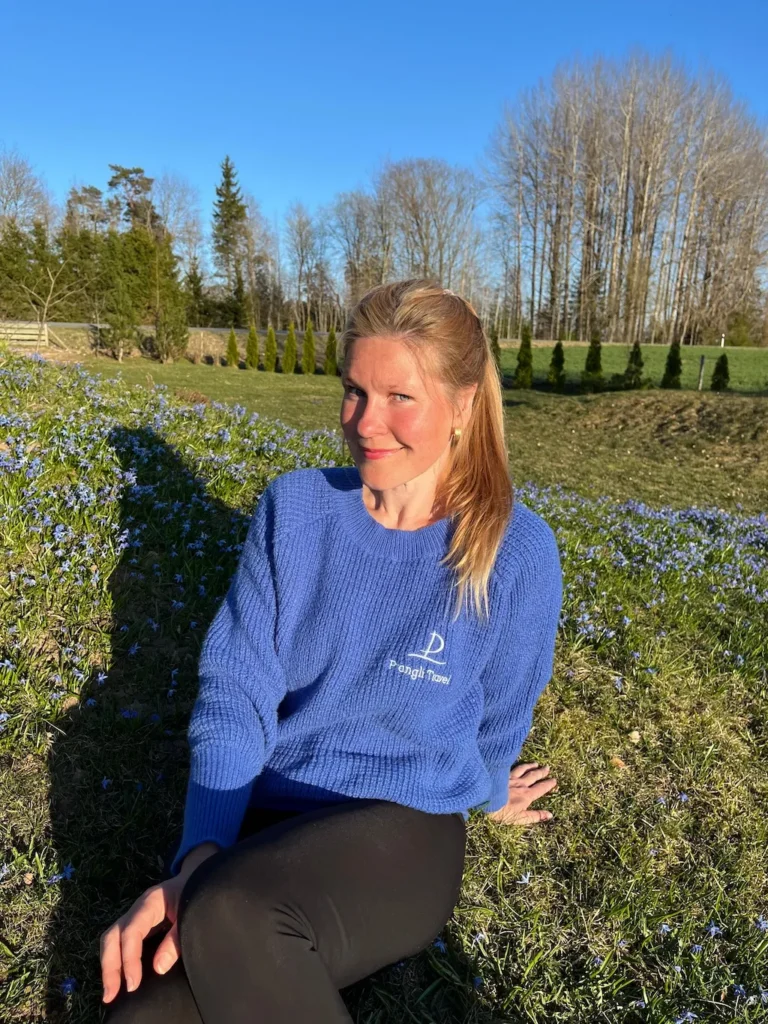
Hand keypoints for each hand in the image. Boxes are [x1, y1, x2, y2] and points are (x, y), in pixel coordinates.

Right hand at [100, 875, 185, 1002]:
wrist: (198, 877)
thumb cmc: (195, 893)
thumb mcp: (190, 912)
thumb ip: (176, 939)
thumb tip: (158, 968)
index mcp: (150, 903)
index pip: (131, 932)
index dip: (129, 959)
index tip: (133, 985)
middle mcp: (137, 910)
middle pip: (112, 936)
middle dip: (109, 966)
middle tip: (111, 995)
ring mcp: (135, 916)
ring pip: (111, 939)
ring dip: (109, 966)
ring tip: (110, 993)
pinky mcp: (137, 924)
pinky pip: (119, 942)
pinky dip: (116, 960)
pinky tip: (118, 979)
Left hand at [487, 762, 557, 824]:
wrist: (485, 801)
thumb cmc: (502, 813)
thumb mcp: (520, 818)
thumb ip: (535, 816)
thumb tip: (550, 815)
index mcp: (527, 795)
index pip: (541, 788)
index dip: (548, 784)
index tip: (554, 780)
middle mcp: (521, 784)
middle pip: (533, 776)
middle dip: (542, 772)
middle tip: (547, 768)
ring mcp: (511, 778)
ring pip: (523, 769)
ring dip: (531, 766)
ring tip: (536, 763)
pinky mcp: (501, 774)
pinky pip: (512, 767)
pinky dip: (517, 763)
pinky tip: (517, 760)